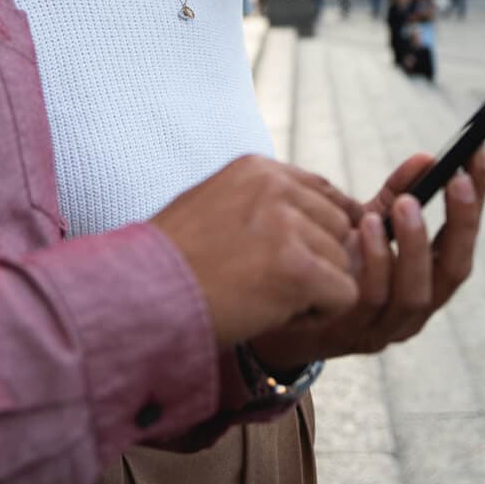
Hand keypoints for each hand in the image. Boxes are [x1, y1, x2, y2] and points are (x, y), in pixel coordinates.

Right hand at [151, 155, 362, 346]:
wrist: (141, 298)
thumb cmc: (171, 264)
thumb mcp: (213, 207)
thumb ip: (261, 202)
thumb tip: (313, 217)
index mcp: (255, 168)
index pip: (321, 191)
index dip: (320, 229)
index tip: (299, 258)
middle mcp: (274, 187)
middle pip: (338, 225)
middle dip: (318, 259)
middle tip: (274, 284)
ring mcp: (287, 225)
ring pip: (342, 262)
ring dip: (315, 289)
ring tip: (267, 299)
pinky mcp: (297, 268)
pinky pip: (343, 294)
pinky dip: (318, 314)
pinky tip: (278, 315)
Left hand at [248, 148, 484, 370]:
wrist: (278, 309)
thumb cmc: (330, 262)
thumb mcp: (367, 225)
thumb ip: (396, 196)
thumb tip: (427, 157)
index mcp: (425, 280)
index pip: (463, 242)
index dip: (476, 201)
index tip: (477, 154)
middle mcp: (415, 308)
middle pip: (454, 271)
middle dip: (460, 224)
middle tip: (454, 180)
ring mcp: (384, 327)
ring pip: (416, 294)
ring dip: (414, 245)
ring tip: (403, 203)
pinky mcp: (349, 332)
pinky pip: (371, 300)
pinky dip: (375, 261)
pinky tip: (364, 227)